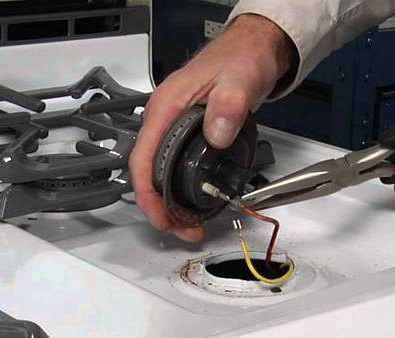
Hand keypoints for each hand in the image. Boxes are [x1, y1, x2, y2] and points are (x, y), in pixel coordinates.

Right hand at [130, 14, 293, 241]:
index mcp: (166, 107)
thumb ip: (229, 106)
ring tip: (190, 225)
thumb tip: (216, 135)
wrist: (253, 49)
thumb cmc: (242, 59)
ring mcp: (173, 126)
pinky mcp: (186, 133)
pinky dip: (178, 190)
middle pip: (146, 173)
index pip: (142, 158)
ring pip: (158, 173)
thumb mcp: (240, 81)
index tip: (162, 217)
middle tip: (185, 230)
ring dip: (169, 203)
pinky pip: (172, 166)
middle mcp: (163, 118)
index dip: (147, 195)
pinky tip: (193, 202)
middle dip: (160, 208)